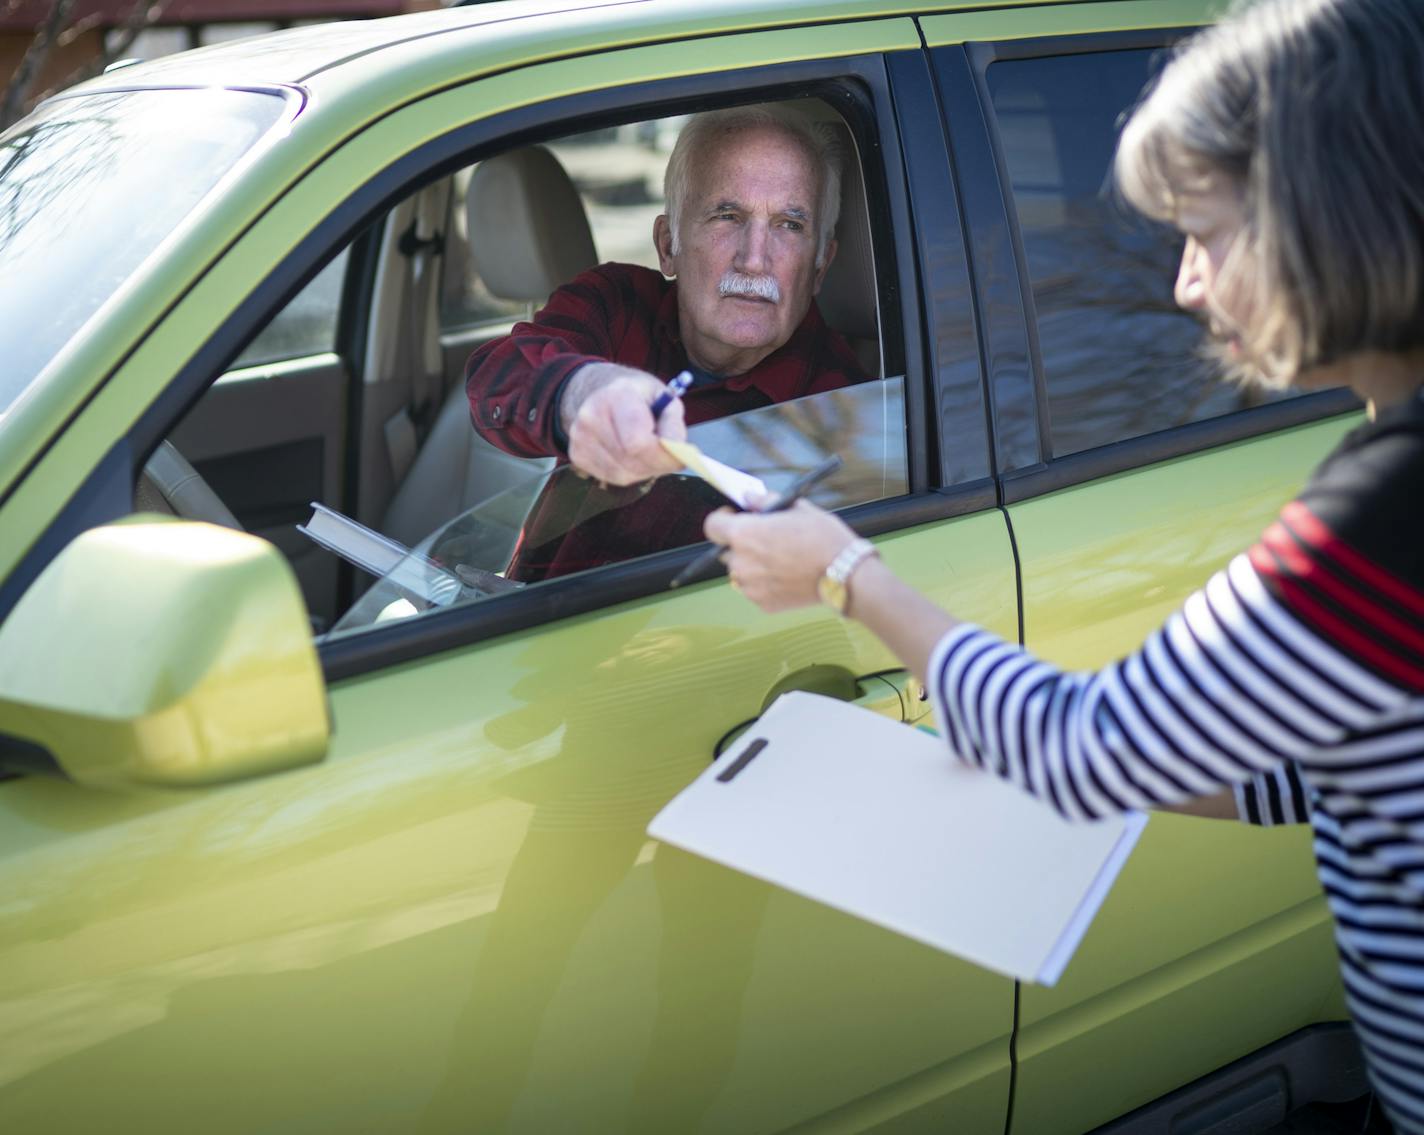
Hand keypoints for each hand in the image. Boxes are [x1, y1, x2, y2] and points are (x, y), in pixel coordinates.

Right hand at [560, 363, 686, 484]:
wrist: (601, 391)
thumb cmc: (638, 396)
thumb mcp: (664, 397)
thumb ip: (673, 424)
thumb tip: (679, 453)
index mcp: (615, 396)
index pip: (637, 441)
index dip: (662, 455)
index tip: (680, 455)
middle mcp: (591, 417)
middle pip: (631, 461)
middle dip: (656, 464)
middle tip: (668, 455)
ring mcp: (580, 438)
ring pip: (623, 474)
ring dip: (643, 470)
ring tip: (648, 451)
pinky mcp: (577, 455)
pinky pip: (611, 477)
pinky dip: (628, 472)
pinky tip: (631, 455)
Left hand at [703, 500, 857, 611]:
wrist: (844, 574)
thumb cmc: (822, 537)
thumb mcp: (796, 508)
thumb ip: (765, 502)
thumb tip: (748, 498)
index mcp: (744, 534)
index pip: (712, 526)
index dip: (722, 520)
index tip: (735, 517)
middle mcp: (740, 562)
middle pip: (728, 551)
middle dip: (743, 544)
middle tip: (768, 541)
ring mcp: (750, 586)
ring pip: (742, 572)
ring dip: (753, 566)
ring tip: (782, 561)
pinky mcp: (763, 603)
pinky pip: (755, 590)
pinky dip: (766, 584)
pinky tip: (787, 576)